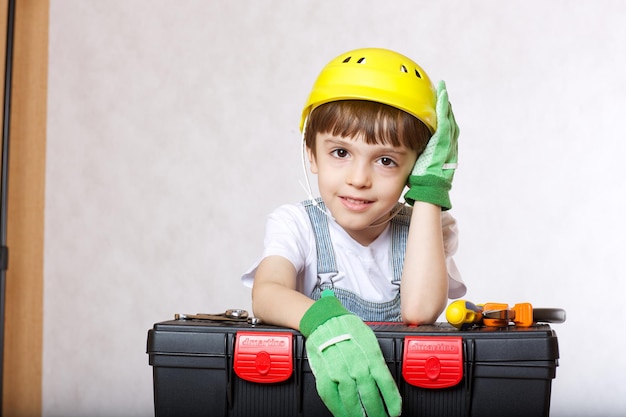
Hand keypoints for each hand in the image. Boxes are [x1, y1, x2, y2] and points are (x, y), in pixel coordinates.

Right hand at [300, 290, 401, 416]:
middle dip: (377, 412)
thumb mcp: (370, 339)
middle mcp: (356, 365)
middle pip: (370, 396)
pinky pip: (332, 399)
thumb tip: (385, 380)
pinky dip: (339, 411)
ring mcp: (339, 372)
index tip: (394, 412)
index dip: (392, 402)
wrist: (325, 320)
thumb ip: (377, 360)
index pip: (385, 384)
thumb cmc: (348, 328)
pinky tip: (344, 415)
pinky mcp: (324, 375)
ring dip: (359, 415)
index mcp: (371, 355)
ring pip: (352, 401)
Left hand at [404, 80, 458, 209]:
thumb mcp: (417, 163)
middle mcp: (446, 144)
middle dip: (445, 106)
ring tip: (442, 89)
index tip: (438, 101)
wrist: (427, 190)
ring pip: (447, 119)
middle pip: (447, 120)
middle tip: (442, 90)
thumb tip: (404, 147)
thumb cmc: (420, 181)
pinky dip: (443, 110)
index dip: (441, 114)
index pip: (442, 128)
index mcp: (440, 149)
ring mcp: (446, 143)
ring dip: (444, 104)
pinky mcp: (443, 142)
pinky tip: (441, 98)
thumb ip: (415, 153)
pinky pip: (444, 122)